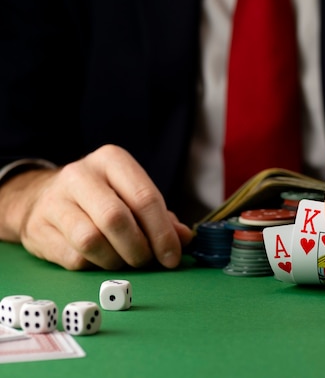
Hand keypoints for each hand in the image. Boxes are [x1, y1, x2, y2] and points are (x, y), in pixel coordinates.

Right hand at [0, 145, 192, 269]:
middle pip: (116, 218)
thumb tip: (185, 239)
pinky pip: (73, 258)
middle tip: (148, 262)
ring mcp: (54, 201)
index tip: (172, 257)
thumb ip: (162, 217)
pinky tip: (100, 261)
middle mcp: (80, 175)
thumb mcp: (132, 196)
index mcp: (112, 160)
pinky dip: (94, 267)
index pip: (144, 197)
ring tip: (124, 262)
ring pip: (91, 241)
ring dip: (116, 261)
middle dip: (139, 248)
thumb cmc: (102, 198)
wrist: (41, 196)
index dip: (162, 232)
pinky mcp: (37, 228)